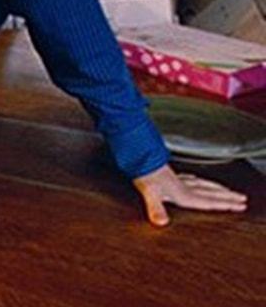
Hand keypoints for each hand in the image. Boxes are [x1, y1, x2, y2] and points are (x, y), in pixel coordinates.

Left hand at [132, 163, 247, 226]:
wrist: (136, 155)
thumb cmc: (142, 173)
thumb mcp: (149, 192)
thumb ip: (156, 208)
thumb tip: (161, 223)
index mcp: (182, 193)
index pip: (209, 201)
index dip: (225, 204)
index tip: (240, 206)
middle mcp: (183, 186)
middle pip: (211, 192)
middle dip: (227, 196)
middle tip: (242, 198)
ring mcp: (177, 179)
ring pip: (203, 184)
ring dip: (216, 188)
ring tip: (227, 190)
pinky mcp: (169, 175)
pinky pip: (190, 179)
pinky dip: (198, 180)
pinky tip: (195, 179)